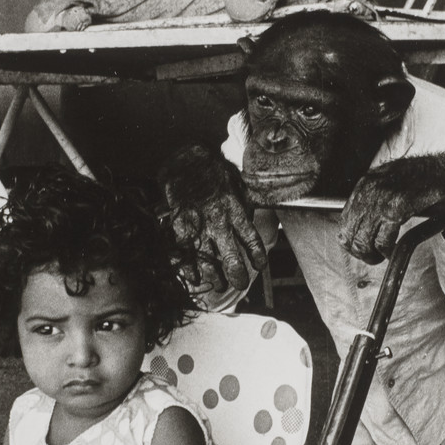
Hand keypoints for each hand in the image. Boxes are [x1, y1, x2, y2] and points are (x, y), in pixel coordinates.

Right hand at [161, 145, 266, 292]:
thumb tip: (262, 208)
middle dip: (236, 274)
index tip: (260, 266)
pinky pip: (186, 252)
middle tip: (239, 284)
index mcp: (237, 210)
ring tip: (218, 286)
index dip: (257, 254)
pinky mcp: (182, 226)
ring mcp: (200, 226)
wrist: (186, 159)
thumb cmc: (214, 170)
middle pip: (231, 256)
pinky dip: (189, 268)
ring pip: (208, 259)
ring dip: (214, 276)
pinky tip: (194, 278)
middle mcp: (220, 222)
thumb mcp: (238, 182)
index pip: (251, 238)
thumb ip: (249, 199)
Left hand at [338, 153, 444, 263]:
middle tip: (375, 257)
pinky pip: (384, 239)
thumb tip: (349, 232)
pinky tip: (395, 249)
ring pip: (364, 239)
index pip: (343, 222)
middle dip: (361, 251)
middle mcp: (371, 188)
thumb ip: (370, 205)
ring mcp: (385, 196)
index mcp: (366, 184)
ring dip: (373, 253)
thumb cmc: (423, 185)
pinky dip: (387, 250)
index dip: (351, 242)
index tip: (363, 249)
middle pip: (350, 234)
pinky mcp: (401, 206)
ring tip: (386, 253)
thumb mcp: (390, 187)